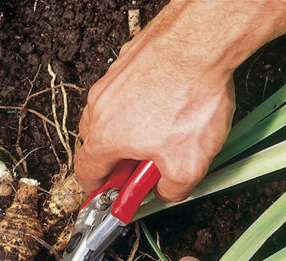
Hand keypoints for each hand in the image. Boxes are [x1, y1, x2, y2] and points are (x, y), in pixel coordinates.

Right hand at [73, 0, 285, 201]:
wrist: (200, 41)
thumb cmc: (189, 98)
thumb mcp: (188, 166)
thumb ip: (171, 191)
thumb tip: (167, 193)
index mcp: (103, 138)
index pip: (85, 173)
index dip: (99, 189)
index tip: (115, 195)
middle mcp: (98, 108)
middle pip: (99, 145)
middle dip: (122, 160)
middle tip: (148, 166)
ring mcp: (110, 81)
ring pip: (115, 116)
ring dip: (134, 130)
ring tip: (167, 131)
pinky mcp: (127, 62)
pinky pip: (130, 92)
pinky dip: (145, 103)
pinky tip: (172, 102)